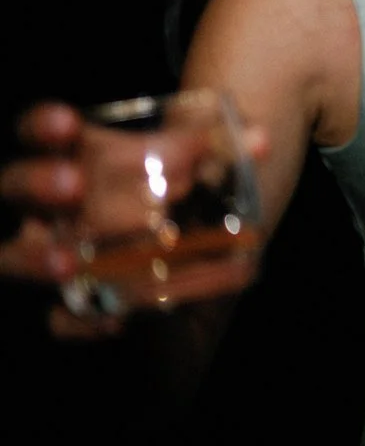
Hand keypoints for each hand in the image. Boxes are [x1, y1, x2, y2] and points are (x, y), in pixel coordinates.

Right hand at [1, 102, 270, 339]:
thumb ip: (221, 145)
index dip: (43, 127)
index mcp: (74, 157)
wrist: (192, 260)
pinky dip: (80, 321)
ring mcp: (50, 254)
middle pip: (19, 187)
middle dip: (41, 183)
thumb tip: (260, 139)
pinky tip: (112, 319)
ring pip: (15, 255)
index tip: (70, 125)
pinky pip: (60, 318)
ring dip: (39, 256)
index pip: (37, 133)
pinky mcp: (70, 306)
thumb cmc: (180, 190)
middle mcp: (49, 206)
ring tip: (70, 260)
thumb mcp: (194, 161)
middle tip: (74, 186)